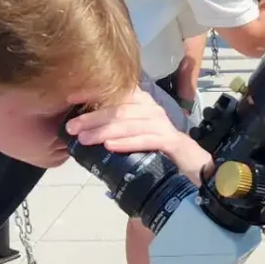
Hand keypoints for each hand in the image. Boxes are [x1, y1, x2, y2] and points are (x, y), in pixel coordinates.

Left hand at [64, 89, 213, 184]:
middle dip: (92, 117)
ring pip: (130, 123)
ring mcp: (163, 125)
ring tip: (84, 138)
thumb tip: (85, 134)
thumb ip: (116, 133)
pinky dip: (127, 142)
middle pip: (120, 109)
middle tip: (70, 127)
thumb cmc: (160, 153)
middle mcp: (153, 110)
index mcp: (143, 105)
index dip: (93, 94)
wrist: (194, 169)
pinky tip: (110, 146)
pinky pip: (147, 139)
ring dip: (104, 130)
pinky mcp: (172, 142)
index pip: (116, 93)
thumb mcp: (134, 138)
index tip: (70, 98)